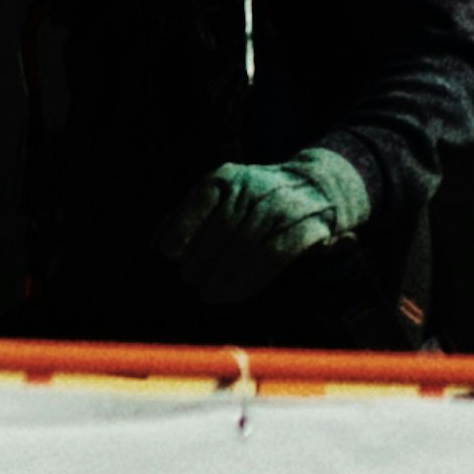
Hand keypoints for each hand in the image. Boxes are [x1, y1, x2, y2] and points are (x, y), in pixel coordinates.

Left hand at [162, 142, 373, 307]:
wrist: (319, 188)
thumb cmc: (255, 200)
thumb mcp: (222, 195)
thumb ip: (187, 216)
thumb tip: (154, 247)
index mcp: (228, 177)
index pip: (202, 199)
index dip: (184, 227)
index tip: (169, 254)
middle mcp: (255, 187)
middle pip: (222, 228)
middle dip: (200, 260)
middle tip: (190, 281)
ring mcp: (282, 207)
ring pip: (245, 246)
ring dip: (221, 276)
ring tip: (207, 294)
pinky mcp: (305, 228)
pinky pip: (271, 258)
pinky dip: (247, 280)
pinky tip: (231, 295)